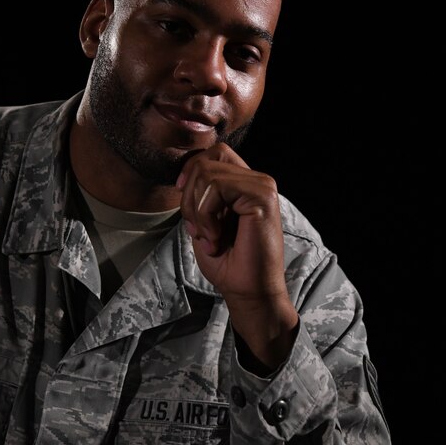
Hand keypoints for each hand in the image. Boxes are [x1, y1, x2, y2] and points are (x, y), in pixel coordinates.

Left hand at [175, 144, 298, 370]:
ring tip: (209, 237)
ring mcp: (262, 185)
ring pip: (206, 173)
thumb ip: (199, 195)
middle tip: (198, 230)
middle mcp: (256, 179)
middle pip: (205, 160)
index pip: (211, 154)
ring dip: (197, 211)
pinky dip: (206, 216)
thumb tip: (183, 176)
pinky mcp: (262, 196)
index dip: (190, 174)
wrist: (247, 291)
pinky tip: (217, 238)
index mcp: (244, 183)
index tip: (188, 210)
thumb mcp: (204, 221)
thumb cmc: (228, 262)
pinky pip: (215, 188)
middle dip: (188, 196)